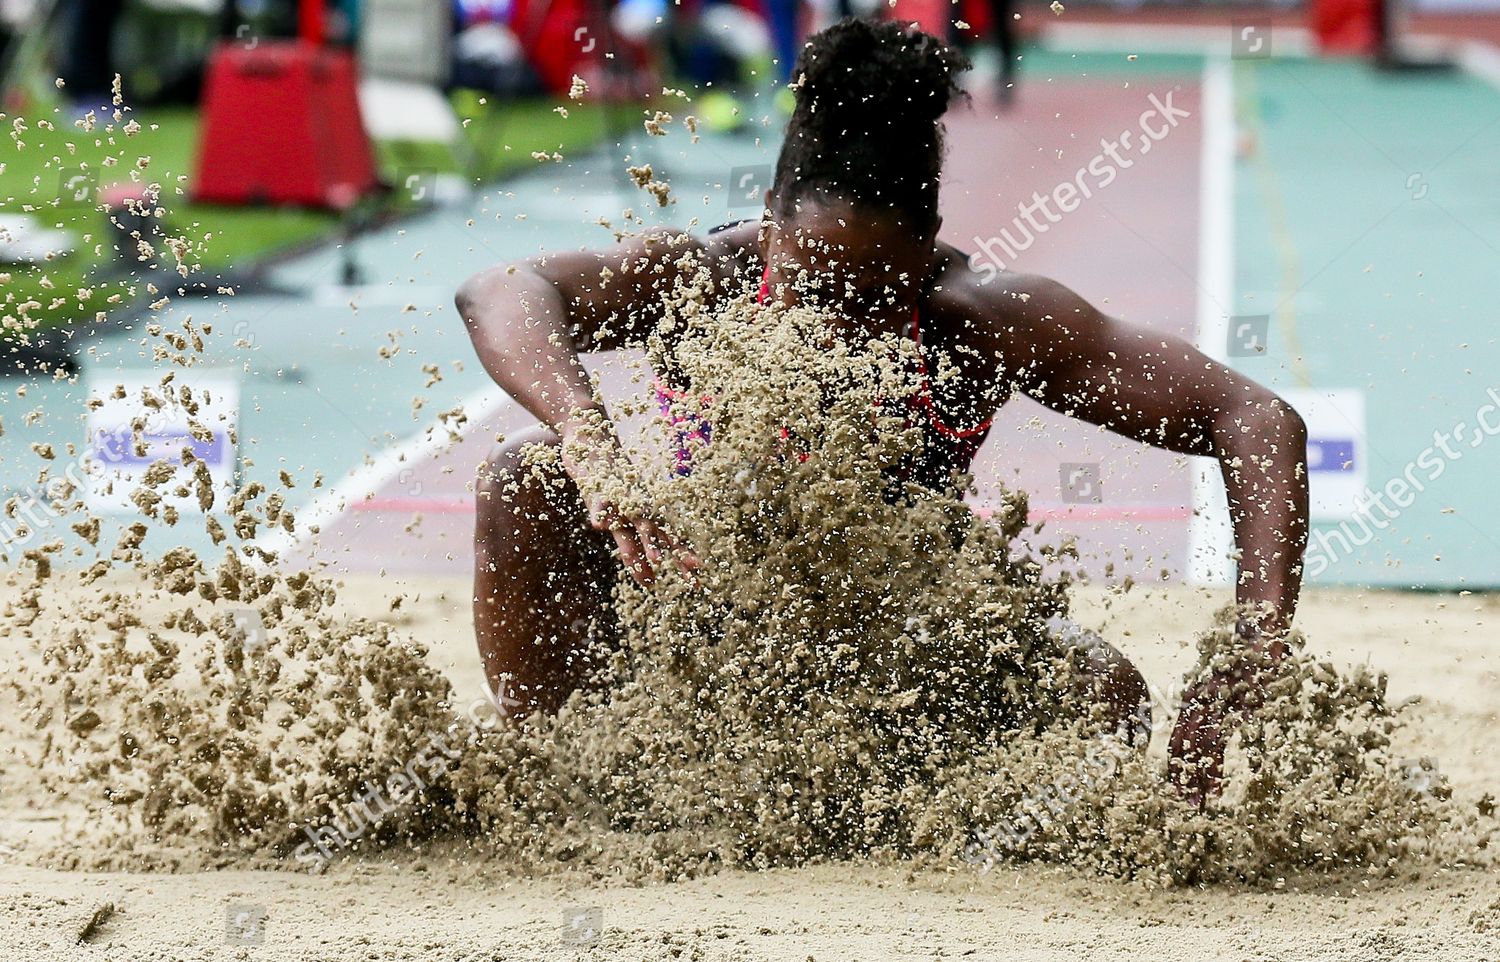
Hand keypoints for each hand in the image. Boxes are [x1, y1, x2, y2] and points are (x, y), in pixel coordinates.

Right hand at [560, 420, 698, 585]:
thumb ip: (633, 547)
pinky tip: (599, 525)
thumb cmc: (608, 484)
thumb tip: (649, 578)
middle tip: (695, 570)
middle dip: (676, 552)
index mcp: (644, 515)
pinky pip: (600, 501)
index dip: (682, 558)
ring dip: (644, 538)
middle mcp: (637, 507)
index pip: (668, 540)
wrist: (591, 440)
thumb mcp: (620, 517)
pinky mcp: (598, 487)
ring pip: (634, 519)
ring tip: (654, 560)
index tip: (697, 579)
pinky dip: (601, 511)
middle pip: (660, 534)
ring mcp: (619, 497)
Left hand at [1168, 628, 1282, 806]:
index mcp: (1200, 697)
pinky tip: (1214, 790)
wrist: (1259, 633)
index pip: (1181, 733)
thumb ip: (1231, 698)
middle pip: (1183, 744)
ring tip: (1196, 804)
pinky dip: (1213, 768)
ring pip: (1196, 749)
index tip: (1178, 783)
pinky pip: (1216, 743)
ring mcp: (1214, 705)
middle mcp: (1201, 702)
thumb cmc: (1250, 655)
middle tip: (1183, 801)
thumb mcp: (1236, 679)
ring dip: (1195, 779)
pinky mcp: (1230, 707)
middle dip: (1181, 774)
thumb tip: (1239, 712)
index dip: (1177, 758)